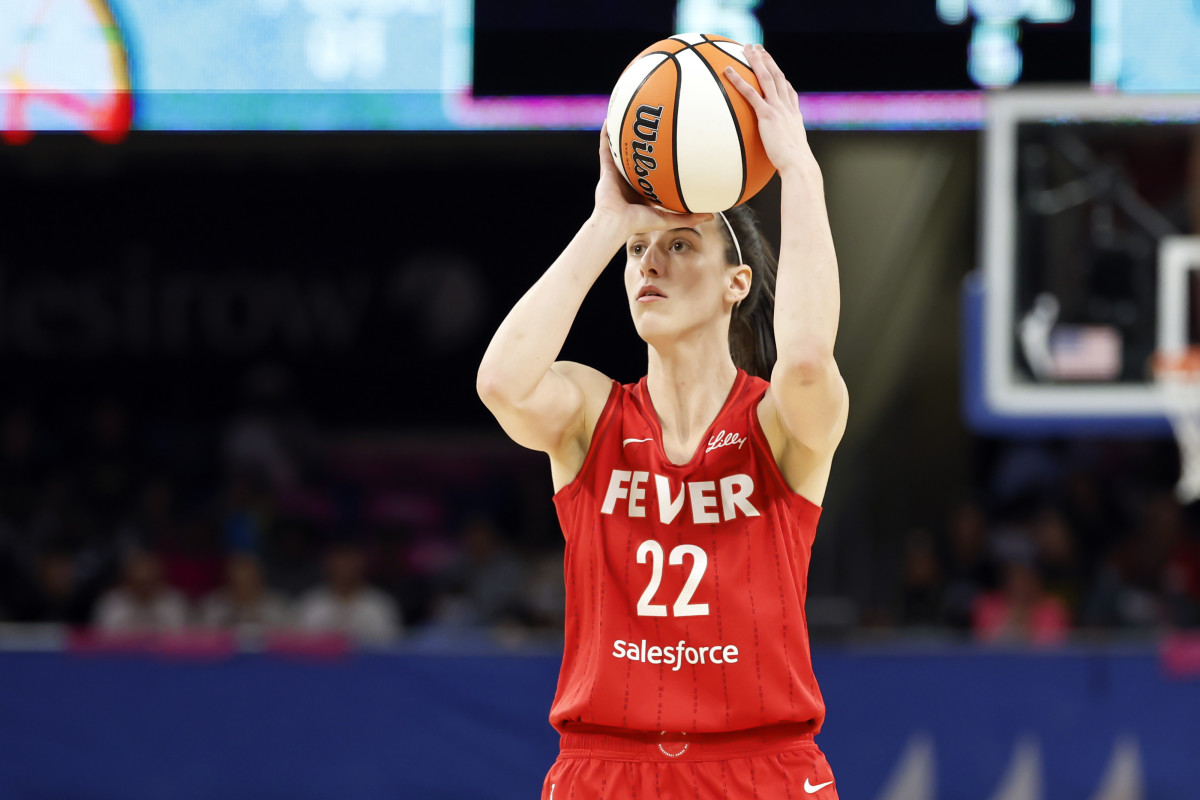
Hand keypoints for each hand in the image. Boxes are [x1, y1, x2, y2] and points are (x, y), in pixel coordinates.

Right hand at [594, 123, 712, 235]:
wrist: (616, 222)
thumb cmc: (639, 222)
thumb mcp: (668, 218)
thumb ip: (688, 218)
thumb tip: (712, 215)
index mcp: (641, 192)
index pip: (652, 175)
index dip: (660, 164)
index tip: (672, 153)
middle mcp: (628, 181)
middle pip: (637, 159)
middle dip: (644, 147)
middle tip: (654, 131)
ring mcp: (617, 174)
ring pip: (621, 151)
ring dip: (624, 136)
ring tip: (630, 119)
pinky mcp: (606, 169)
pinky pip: (605, 147)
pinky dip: (606, 134)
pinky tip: (610, 119)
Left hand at [724, 44, 814, 176]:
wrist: (798, 165)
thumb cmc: (795, 166)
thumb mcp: (791, 155)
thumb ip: (784, 149)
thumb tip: (779, 159)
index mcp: (794, 116)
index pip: (789, 92)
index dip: (783, 79)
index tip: (777, 70)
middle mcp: (787, 108)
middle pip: (778, 77)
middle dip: (768, 61)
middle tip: (760, 48)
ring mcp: (778, 109)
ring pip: (766, 77)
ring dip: (757, 61)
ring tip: (747, 48)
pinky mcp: (767, 115)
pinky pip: (750, 93)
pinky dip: (739, 80)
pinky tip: (728, 70)